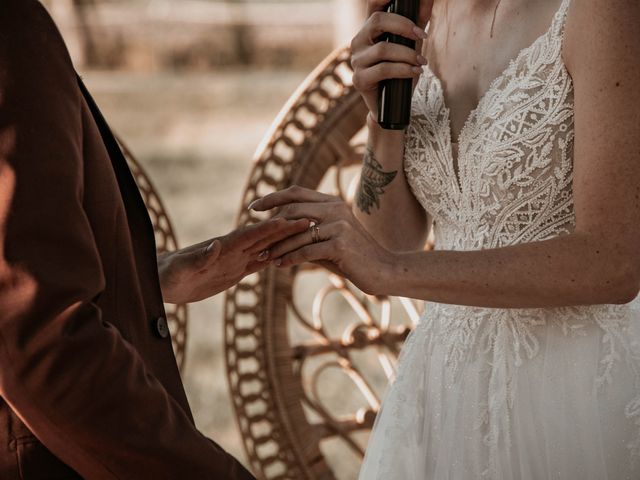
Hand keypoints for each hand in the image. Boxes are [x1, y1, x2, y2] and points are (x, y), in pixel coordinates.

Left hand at [158, 218, 309, 303]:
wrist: (160, 282)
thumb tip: (215, 244)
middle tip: (307, 220)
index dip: (268, 228)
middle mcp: (230, 251)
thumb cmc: (165, 275)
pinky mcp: (232, 272)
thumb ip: (198, 257)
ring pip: (264, 248)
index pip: (249, 235)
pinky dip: (273, 258)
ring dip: (283, 241)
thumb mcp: (180, 269)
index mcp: (221, 247)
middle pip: (263, 237)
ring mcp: (233, 260)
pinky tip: (286, 255)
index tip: (288, 220)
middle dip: (284, 229)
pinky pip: (256, 264)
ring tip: (304, 234)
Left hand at [249, 186, 394, 295]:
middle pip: (292, 210)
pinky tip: (278, 265)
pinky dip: (289, 259)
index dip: (273, 198)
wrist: (385, 270)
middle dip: (270, 226)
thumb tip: (280, 233)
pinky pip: (306, 251)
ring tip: (263, 256)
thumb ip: (310, 232)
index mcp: (333, 202)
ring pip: (296, 234)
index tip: (254, 207)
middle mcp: (336, 209)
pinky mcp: (339, 245)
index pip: (297, 193)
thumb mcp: (332, 238)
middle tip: (256, 240)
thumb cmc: (356, 257)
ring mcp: (338, 226)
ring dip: (277, 247)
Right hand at [350, 0, 433, 117]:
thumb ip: (418, 23)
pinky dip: (403, 69)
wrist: (391, 106)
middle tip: (422, 36)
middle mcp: (359, 41)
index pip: (374, 5)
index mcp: (369, 30)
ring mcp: (356, 61)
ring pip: (383, 48)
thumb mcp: (411, 45)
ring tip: (421, 61)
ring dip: (407, 54)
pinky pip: (383, 69)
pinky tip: (415, 71)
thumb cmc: (400, 72)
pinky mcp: (359, 79)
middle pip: (378, 21)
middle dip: (404, 25)